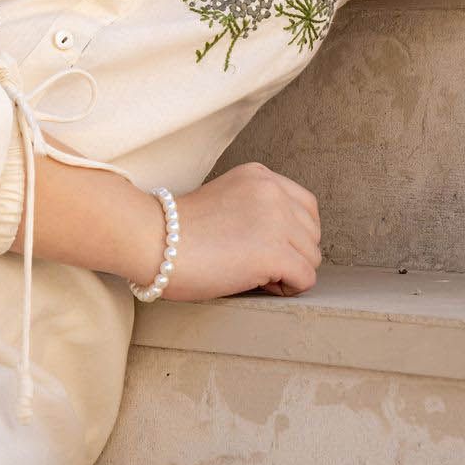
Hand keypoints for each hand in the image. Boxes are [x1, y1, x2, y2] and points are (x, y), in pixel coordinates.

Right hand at [155, 160, 321, 301]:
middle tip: (256, 264)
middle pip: (312, 233)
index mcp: (261, 176)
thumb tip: (287, 242)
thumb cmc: (177, 232)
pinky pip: (306, 278)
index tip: (263, 247)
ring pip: (312, 257)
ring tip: (253, 274)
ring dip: (288, 272)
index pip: (306, 207)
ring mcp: (277, 219)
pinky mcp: (274, 251)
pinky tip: (258, 284)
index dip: (291, 234)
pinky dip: (287, 288)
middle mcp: (273, 191)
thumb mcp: (226, 200)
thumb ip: (257, 209)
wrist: (152, 241)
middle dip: (292, 254)